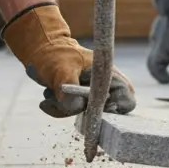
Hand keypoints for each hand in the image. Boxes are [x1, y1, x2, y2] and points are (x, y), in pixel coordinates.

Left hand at [1, 4, 136, 117]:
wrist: (41, 52)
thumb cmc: (56, 54)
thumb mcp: (62, 69)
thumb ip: (70, 90)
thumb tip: (76, 108)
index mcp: (111, 76)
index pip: (127, 100)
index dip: (115, 109)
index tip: (92, 107)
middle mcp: (106, 88)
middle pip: (105, 114)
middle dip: (81, 110)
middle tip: (60, 101)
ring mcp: (92, 97)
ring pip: (85, 116)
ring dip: (65, 109)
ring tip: (50, 92)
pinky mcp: (80, 102)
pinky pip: (73, 114)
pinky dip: (59, 110)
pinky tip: (47, 101)